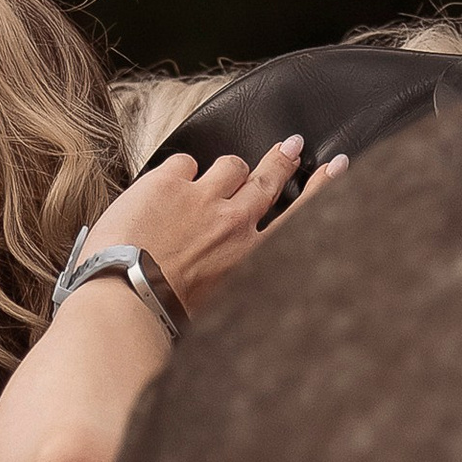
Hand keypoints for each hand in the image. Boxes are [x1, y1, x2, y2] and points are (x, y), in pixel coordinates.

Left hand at [85, 138, 347, 326]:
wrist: (123, 300)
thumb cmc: (163, 316)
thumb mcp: (217, 311)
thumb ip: (233, 280)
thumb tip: (234, 272)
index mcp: (249, 257)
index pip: (298, 215)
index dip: (321, 187)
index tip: (337, 168)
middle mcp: (234, 223)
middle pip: (267, 179)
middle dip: (283, 159)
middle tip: (292, 145)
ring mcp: (202, 198)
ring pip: (230, 165)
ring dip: (226, 168)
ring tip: (219, 172)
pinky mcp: (168, 183)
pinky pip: (185, 161)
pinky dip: (180, 172)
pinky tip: (167, 186)